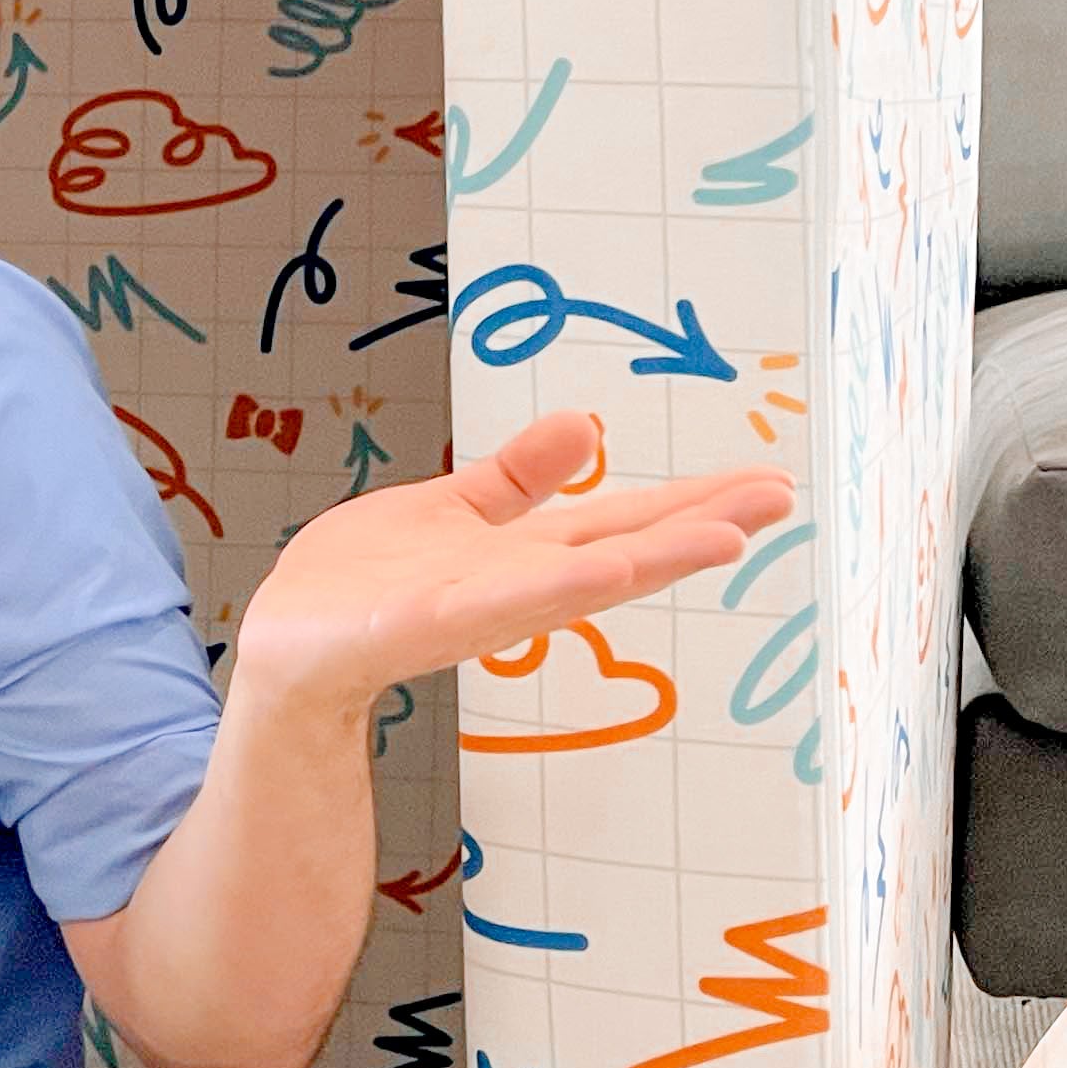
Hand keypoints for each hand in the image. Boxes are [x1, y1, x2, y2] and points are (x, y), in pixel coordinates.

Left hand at [230, 411, 788, 724]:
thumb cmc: (365, 580)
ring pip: (576, 580)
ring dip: (649, 560)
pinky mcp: (421, 623)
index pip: (625, 522)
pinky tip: (606, 572)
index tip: (769, 483)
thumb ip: (518, 477)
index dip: (695, 503)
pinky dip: (553, 589)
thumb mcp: (452, 507)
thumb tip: (587, 426)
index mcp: (526, 554)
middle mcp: (515, 584)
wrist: (287, 641)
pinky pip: (496, 605)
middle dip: (699, 525)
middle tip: (778, 501)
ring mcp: (475, 607)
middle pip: (622, 548)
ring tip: (721, 537)